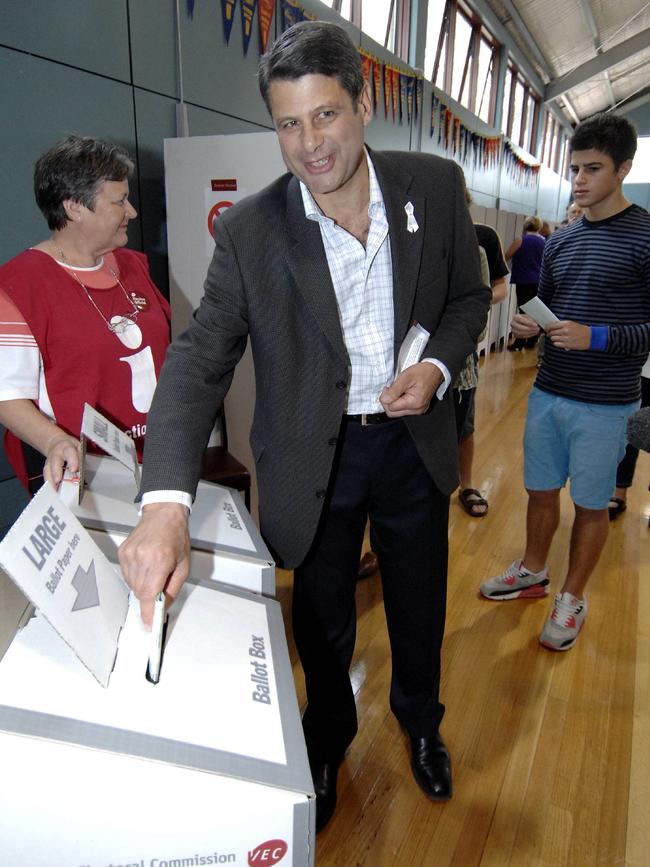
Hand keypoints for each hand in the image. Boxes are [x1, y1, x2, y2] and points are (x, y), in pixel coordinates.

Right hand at [43, 433, 80, 486]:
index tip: (74, 469)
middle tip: (58, 480)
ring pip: (48, 470)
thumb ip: (80, 457)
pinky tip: (53, 491)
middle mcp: (56, 454)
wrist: (57, 444)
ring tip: (55, 490)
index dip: (72, 461)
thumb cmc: (70, 448)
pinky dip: (49, 484)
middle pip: (55, 462)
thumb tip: (82, 469)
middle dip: (56, 472)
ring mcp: (49, 461)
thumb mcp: (79, 447)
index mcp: (67, 447)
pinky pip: (46, 476)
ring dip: (51, 480)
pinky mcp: (46, 468)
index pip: (69, 452)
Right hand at [118, 502, 190, 626]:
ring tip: (153, 569)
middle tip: (159, 585)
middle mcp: (141, 558)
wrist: (163, 514)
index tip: (148, 624)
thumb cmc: (176, 536)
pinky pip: (126, 574)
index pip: (149, 594)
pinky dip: (135, 575)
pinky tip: (145, 564)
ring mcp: (129, 554)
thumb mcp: (183, 565)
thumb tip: (163, 607)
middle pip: (140, 592)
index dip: (148, 612)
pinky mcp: (122, 552)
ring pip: (131, 585)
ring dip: (142, 585)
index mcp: (159, 560)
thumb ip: (173, 589)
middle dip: (149, 596)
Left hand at [379, 362, 441, 416]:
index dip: (386, 397)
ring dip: (394, 401)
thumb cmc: (422, 372)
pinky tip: (404, 393)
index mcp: (414, 403)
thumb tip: (384, 400)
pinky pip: (403, 409)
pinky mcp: (418, 408)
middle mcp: (417, 410)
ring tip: (400, 390)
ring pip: (397, 412)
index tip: (389, 387)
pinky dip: (400, 402)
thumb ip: (393, 391)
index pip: (390, 408)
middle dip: (389, 401)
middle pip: (393, 413)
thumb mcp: (405, 377)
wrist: (435, 370)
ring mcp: (418, 410)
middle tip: (392, 389)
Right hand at [511, 313, 539, 338]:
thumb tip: (535, 322)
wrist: (522, 322)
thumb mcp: (528, 316)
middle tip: (536, 329)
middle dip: (529, 329)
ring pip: (520, 333)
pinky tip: (533, 333)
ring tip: (536, 331)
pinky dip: (528, 335)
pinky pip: (521, 336)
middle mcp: (513, 323)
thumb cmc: (525, 318)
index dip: (528, 323)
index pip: (521, 320)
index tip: (535, 324)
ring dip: (529, 333)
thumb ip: (531, 318)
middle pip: (520, 327)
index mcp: (515, 317)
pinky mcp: (515, 335)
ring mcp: (513, 330)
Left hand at [546, 320, 591, 350]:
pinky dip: (556, 343)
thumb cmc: (582, 330)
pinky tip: (559, 342)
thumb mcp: (572, 324)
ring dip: (553, 339)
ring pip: (553, 338)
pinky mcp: (567, 345)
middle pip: (551, 332)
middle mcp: (565, 330)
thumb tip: (552, 326)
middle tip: (550, 334)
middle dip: (550, 333)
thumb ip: (562, 324)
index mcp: (567, 324)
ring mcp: (566, 338)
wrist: (591, 337)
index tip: (546, 329)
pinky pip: (556, 344)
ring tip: (556, 338)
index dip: (548, 328)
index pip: (552, 325)